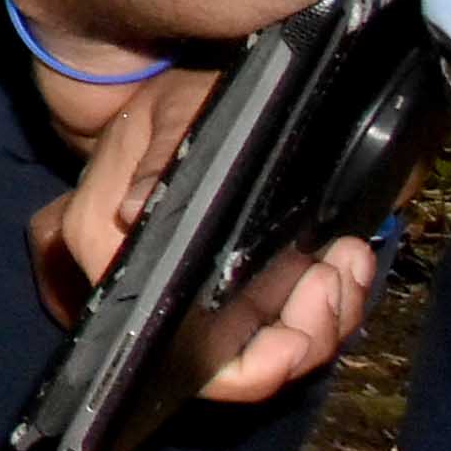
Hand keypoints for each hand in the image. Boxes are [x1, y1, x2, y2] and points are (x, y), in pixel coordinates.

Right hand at [19, 37, 379, 397]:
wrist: (205, 84)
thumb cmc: (180, 92)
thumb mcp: (174, 110)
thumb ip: (156, 158)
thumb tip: (128, 213)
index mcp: (103, 244)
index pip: (157, 342)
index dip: (235, 364)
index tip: (295, 335)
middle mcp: (139, 282)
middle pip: (223, 366)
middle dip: (297, 338)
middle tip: (335, 277)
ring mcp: (190, 289)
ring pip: (264, 352)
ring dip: (322, 318)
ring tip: (346, 259)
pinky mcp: (230, 287)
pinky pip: (283, 326)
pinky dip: (326, 304)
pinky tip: (343, 258)